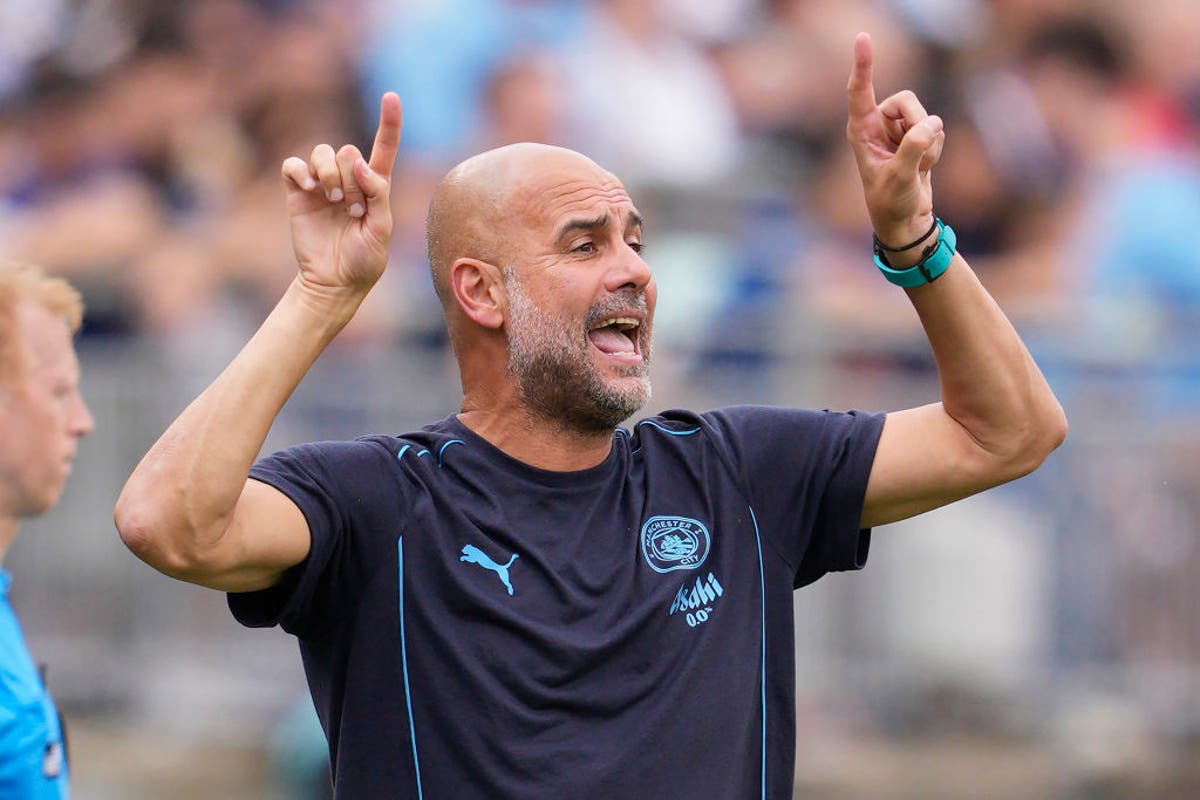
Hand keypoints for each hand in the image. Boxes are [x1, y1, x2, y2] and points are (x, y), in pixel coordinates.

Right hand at [280, 93, 401, 297]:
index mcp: (374, 187)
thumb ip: (378, 193)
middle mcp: (348, 180)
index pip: (384, 148)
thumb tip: (359, 164)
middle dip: (351, 180)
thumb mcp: (382, 229)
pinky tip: (309, 187)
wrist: (334, 281)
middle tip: (352, 210)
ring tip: (332, 201)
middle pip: (348, 151)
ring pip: (323, 153)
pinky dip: (300, 170)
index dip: (389, 123)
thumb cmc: (364, 259)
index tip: (391, 96)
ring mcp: (322, 185)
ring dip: (329, 174)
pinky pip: (294, 165)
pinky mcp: (298, 192)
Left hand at [845, 33, 944, 248]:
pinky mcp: (915, 136)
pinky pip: (936, 129)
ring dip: (930, 143)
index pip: (859, 91)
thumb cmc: (891, 202)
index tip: (863, 37)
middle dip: (920, 124)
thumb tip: (931, 125)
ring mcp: (897, 130)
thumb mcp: (899, 178)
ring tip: (919, 167)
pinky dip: (936, 149)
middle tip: (917, 154)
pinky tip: (925, 166)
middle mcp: (877, 125)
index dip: (863, 64)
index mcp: (861, 130)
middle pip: (908, 100)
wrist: (905, 220)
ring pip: (926, 116)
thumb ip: (914, 149)